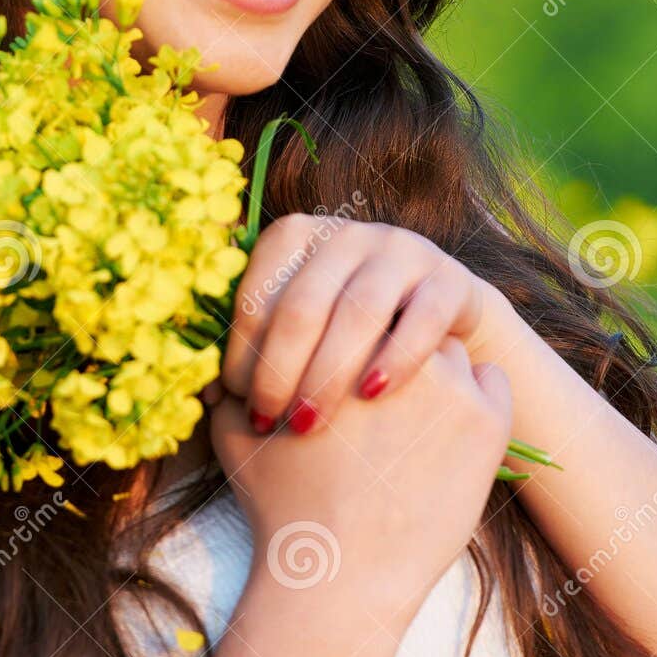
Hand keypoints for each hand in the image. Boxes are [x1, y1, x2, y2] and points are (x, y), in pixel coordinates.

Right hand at [208, 336, 512, 633]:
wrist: (337, 576)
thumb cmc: (283, 507)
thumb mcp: (238, 436)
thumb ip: (234, 384)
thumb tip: (230, 361)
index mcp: (335, 339)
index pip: (356, 306)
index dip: (351, 334)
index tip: (348, 364)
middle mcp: (392, 347)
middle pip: (402, 320)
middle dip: (391, 347)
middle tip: (383, 388)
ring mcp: (446, 382)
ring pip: (447, 350)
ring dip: (434, 370)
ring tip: (417, 416)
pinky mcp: (486, 420)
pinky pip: (492, 382)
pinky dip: (477, 398)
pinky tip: (451, 430)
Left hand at [218, 212, 508, 431]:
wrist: (434, 328)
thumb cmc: (345, 342)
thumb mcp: (301, 334)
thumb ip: (256, 355)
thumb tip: (208, 398)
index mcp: (294, 237)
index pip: (257, 296)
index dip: (242, 353)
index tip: (239, 404)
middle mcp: (344, 234)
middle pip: (303, 304)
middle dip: (280, 369)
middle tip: (270, 422)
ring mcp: (399, 251)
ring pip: (358, 310)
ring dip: (329, 371)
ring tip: (311, 422)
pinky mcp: (447, 278)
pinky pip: (422, 317)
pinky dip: (395, 357)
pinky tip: (374, 394)